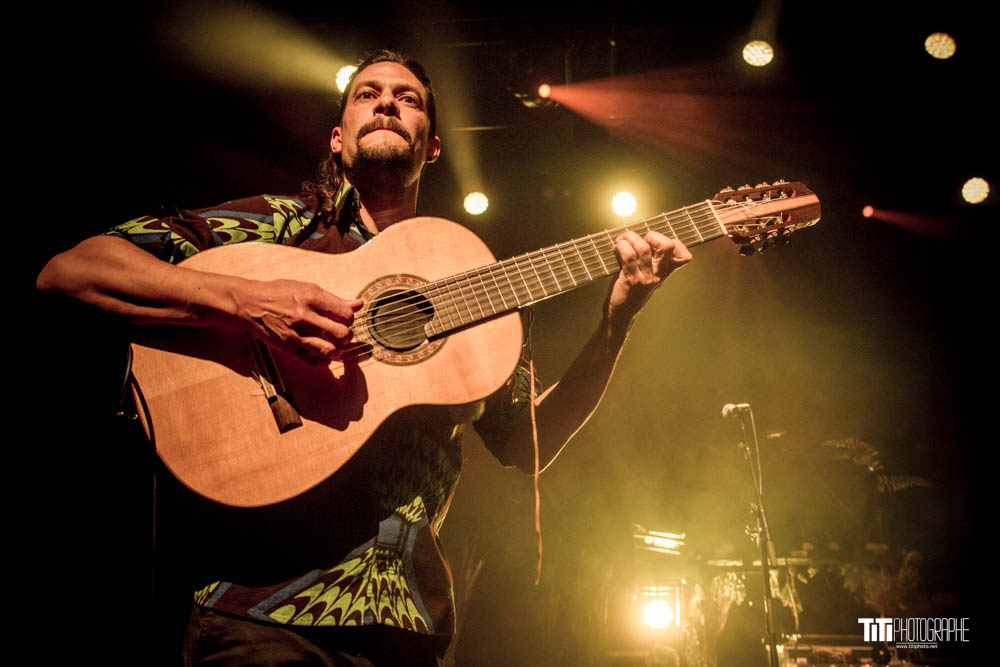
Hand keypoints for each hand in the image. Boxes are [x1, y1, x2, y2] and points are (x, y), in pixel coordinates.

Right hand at [233, 278, 362, 363]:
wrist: (250, 302)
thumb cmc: (279, 293)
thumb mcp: (307, 288)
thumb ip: (334, 299)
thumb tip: (359, 304)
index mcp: (312, 297)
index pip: (346, 315)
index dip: (349, 319)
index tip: (343, 319)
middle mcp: (305, 316)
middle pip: (341, 334)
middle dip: (346, 335)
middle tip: (341, 333)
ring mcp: (296, 333)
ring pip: (330, 350)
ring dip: (337, 350)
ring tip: (333, 344)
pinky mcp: (288, 347)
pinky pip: (314, 362)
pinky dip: (323, 360)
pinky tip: (322, 353)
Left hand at [605, 230, 690, 333]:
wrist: (620, 315)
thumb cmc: (629, 292)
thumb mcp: (645, 277)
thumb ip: (648, 261)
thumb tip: (639, 236)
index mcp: (664, 273)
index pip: (684, 256)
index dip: (676, 243)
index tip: (658, 242)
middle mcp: (658, 275)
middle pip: (667, 246)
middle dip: (652, 235)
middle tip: (638, 240)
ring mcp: (646, 278)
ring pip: (644, 247)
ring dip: (630, 238)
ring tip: (621, 241)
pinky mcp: (631, 280)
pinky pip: (629, 256)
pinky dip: (621, 247)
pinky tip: (616, 248)